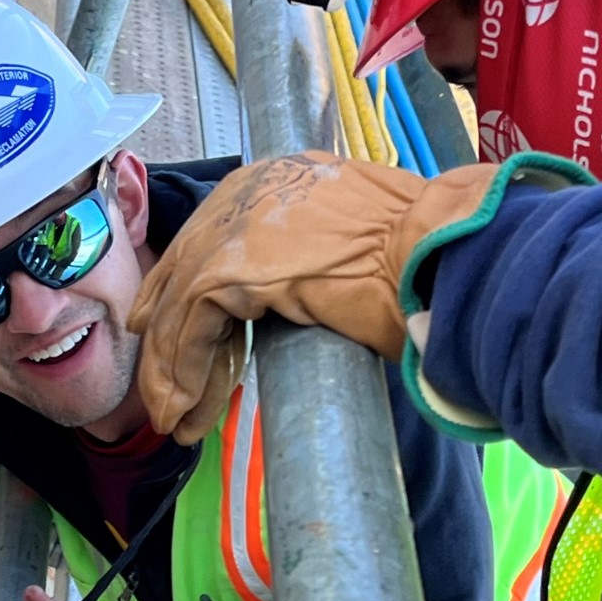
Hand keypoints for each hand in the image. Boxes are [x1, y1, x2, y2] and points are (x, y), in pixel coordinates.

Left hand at [128, 154, 502, 440]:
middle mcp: (245, 194)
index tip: (181, 340)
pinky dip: (184, 377)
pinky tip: (185, 412)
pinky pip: (189, 333)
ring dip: (173, 374)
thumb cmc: (423, 254)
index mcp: (277, 180)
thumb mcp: (355, 243)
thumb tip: (305, 298)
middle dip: (170, 338)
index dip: (191, 297)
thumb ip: (313, 257)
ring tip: (175, 420)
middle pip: (184, 272)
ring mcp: (233, 228)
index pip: (213, 242)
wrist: (436, 249)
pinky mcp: (229, 270)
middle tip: (165, 390)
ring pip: (179, 309)